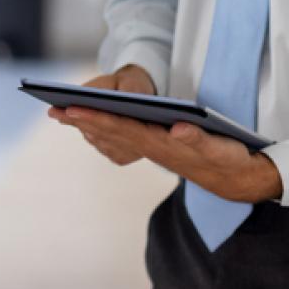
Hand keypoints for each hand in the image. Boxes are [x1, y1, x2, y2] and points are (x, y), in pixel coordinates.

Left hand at [47, 66, 155, 164]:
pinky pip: (98, 144)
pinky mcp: (120, 158)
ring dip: (78, 126)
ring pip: (96, 139)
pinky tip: (75, 122)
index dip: (90, 116)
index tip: (70, 110)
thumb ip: (131, 90)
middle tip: (53, 110)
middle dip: (75, 120)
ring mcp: (127, 155)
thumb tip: (117, 97)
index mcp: (147, 130)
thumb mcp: (138, 83)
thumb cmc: (142, 89)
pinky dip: (87, 132)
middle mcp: (136, 148)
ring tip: (58, 113)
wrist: (157, 110)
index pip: (113, 123)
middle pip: (100, 132)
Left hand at [54, 106, 283, 203]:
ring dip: (88, 127)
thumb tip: (176, 128)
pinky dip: (104, 131)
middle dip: (82, 121)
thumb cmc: (227, 158)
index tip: (73, 110)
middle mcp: (152, 148)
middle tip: (53, 111)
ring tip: (63, 116)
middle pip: (110, 132)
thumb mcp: (217, 147)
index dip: (97, 118)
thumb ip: (197, 138)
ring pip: (113, 137)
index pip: (122, 128)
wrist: (235, 178)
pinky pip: (123, 139)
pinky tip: (93, 126)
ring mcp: (153, 150)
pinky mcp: (157, 148)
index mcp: (161, 144)